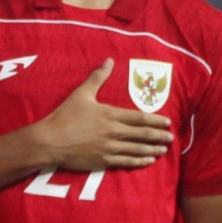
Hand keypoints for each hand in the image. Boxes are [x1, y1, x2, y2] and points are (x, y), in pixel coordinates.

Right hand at [35, 59, 173, 170]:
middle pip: (142, 134)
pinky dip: (139, 161)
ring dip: (152, 149)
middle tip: (171, 138)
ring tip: (163, 150)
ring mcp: (109, 148)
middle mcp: (114, 132)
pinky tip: (148, 161)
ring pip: (137, 149)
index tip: (167, 122)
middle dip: (158, 136)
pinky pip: (126, 162)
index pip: (139, 117)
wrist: (50, 141)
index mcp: (110, 115)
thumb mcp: (81, 93)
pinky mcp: (103, 161)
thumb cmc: (65, 116)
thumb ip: (98, 77)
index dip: (155, 120)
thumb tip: (109, 60)